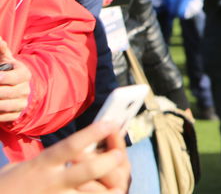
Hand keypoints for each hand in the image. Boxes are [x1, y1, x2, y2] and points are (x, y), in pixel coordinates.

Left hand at [0, 38, 30, 121]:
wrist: (25, 91)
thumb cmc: (11, 73)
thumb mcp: (8, 61)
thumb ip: (2, 51)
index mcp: (24, 75)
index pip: (15, 78)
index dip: (4, 78)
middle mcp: (25, 90)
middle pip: (7, 93)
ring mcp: (21, 103)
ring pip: (5, 106)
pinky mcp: (16, 115)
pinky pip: (3, 117)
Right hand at [0, 121, 129, 192]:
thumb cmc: (13, 185)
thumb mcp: (26, 166)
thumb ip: (54, 158)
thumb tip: (88, 147)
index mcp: (42, 165)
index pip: (70, 146)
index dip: (93, 133)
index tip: (111, 123)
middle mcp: (51, 183)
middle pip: (88, 170)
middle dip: (108, 161)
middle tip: (118, 155)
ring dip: (109, 189)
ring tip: (117, 184)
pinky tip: (105, 192)